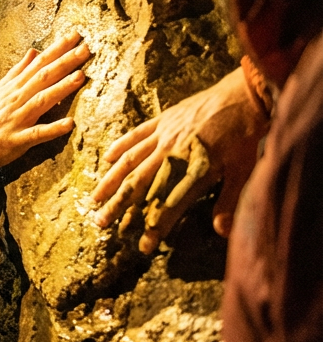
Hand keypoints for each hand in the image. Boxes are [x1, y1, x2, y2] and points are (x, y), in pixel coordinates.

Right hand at [0, 32, 90, 170]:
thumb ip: (18, 72)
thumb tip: (34, 51)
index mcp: (13, 87)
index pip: (38, 63)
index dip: (57, 49)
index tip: (75, 35)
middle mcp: (16, 99)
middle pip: (42, 77)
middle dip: (65, 62)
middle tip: (85, 48)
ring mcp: (16, 119)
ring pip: (41, 100)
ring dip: (61, 88)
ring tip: (80, 76)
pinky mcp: (17, 140)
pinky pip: (36, 134)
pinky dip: (53, 128)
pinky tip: (70, 123)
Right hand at [90, 68, 266, 252]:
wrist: (244, 95)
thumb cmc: (246, 136)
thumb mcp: (243, 170)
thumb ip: (228, 201)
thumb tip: (222, 232)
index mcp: (192, 167)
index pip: (168, 203)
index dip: (156, 226)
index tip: (144, 246)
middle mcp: (171, 152)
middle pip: (138, 183)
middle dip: (118, 205)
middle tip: (100, 222)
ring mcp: (163, 134)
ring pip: (130, 160)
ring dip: (110, 180)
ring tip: (95, 197)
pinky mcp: (163, 120)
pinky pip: (136, 134)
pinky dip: (120, 146)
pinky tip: (107, 158)